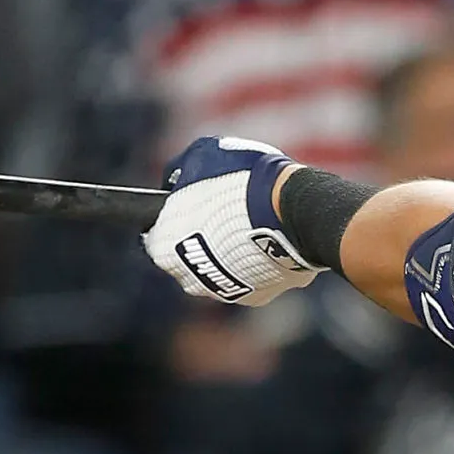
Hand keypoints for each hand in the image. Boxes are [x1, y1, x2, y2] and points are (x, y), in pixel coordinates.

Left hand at [142, 135, 324, 306]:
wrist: (296, 212)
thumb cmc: (243, 181)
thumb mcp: (203, 155)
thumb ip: (182, 171)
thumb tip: (177, 181)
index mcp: (164, 249)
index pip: (156, 237)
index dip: (173, 218)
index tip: (191, 204)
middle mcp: (187, 279)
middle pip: (187, 260)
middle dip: (199, 239)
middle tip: (223, 214)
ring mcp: (223, 292)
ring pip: (218, 272)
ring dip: (227, 254)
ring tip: (249, 227)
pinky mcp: (256, 298)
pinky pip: (249, 280)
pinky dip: (255, 264)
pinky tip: (268, 242)